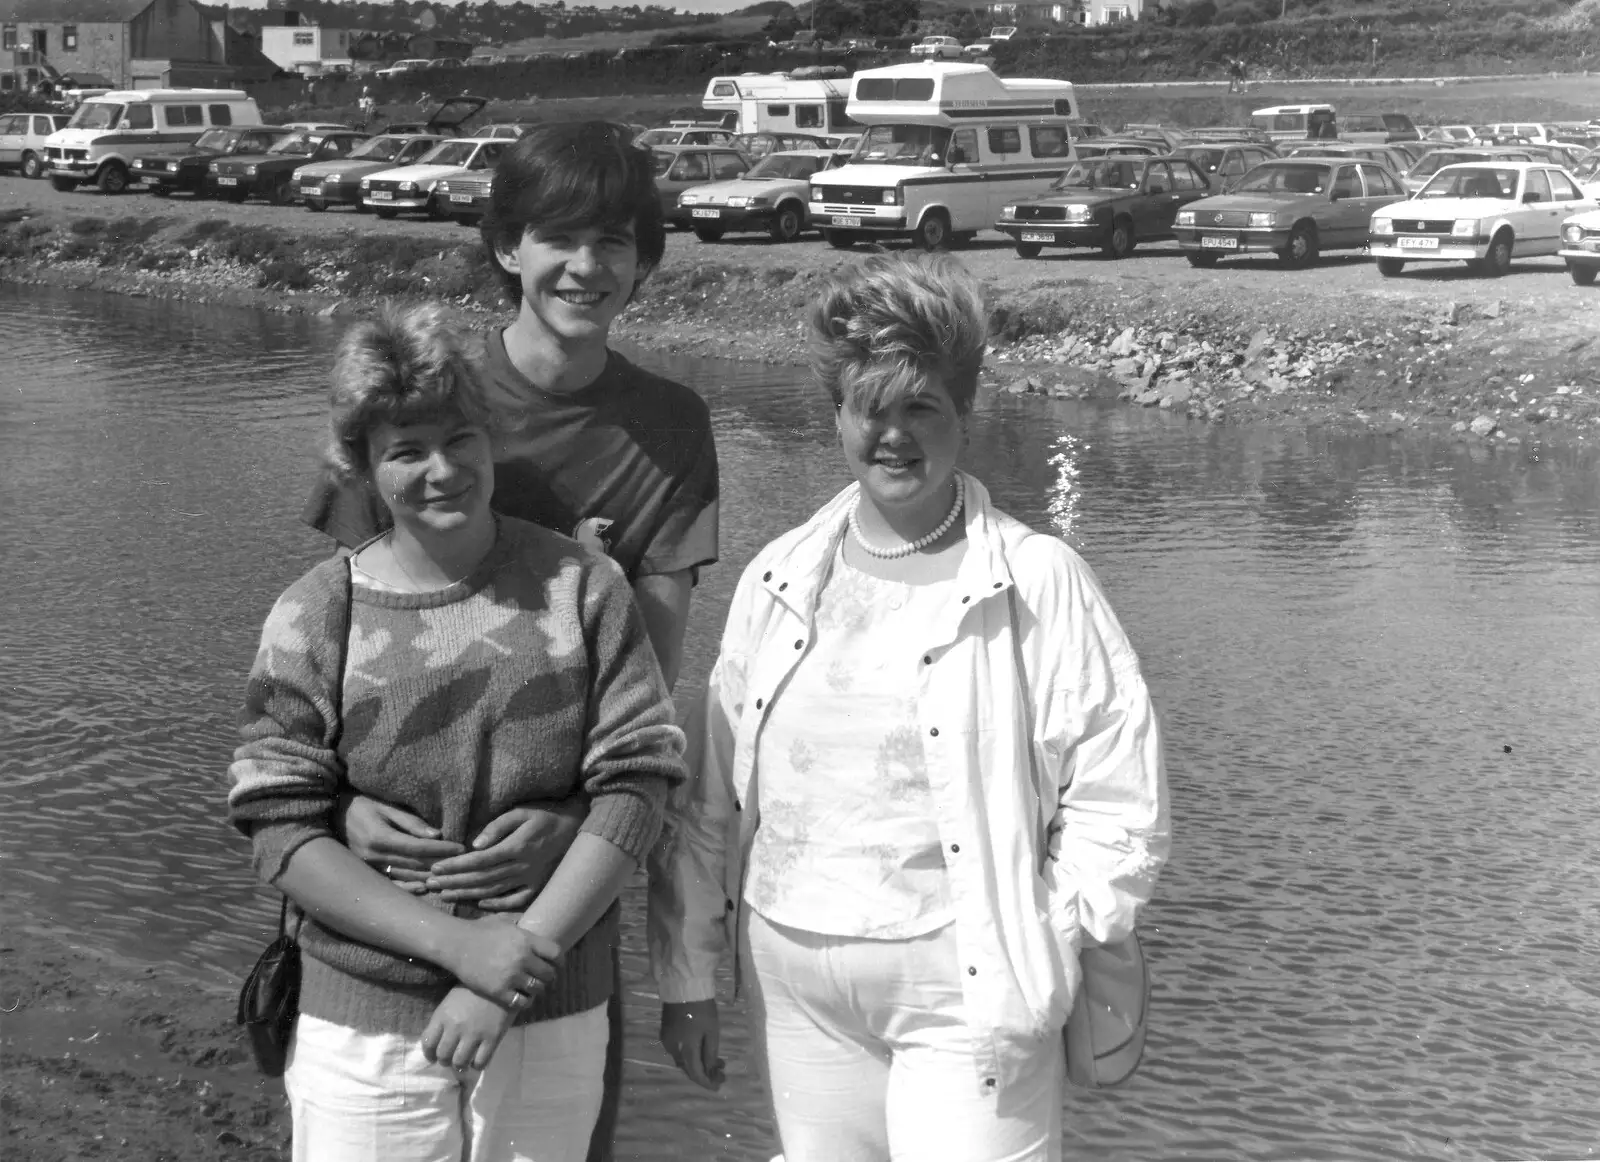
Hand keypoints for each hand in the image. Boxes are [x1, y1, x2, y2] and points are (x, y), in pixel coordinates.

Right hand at [336, 792, 462, 892]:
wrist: (330, 816)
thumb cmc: (361, 807)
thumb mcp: (386, 807)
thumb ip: (411, 822)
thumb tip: (436, 834)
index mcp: (381, 838)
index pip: (419, 848)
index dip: (442, 849)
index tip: (461, 848)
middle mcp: (375, 856)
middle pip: (415, 865)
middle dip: (441, 864)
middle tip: (462, 865)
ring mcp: (370, 868)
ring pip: (406, 877)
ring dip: (429, 878)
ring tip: (450, 878)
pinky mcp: (367, 873)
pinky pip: (390, 884)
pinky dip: (408, 889)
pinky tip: (424, 889)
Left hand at [422, 986, 514, 1071]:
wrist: (501, 981)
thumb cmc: (474, 988)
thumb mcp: (451, 1000)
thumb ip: (442, 1021)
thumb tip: (437, 1041)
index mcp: (443, 1015)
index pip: (428, 1043)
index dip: (429, 1054)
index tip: (434, 1056)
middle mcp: (455, 1027)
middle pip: (443, 1056)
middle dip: (445, 1060)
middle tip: (451, 1058)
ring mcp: (474, 1034)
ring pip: (459, 1062)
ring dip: (460, 1065)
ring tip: (464, 1061)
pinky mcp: (492, 1038)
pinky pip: (480, 1062)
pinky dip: (477, 1064)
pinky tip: (478, 1058)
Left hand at [425, 800, 587, 910]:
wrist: (577, 827)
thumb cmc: (546, 815)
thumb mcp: (522, 812)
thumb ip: (497, 827)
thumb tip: (474, 844)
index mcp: (516, 846)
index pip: (479, 860)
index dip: (455, 866)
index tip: (435, 869)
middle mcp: (522, 866)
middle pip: (481, 878)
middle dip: (453, 882)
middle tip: (430, 885)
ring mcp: (531, 879)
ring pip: (493, 891)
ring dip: (467, 894)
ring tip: (445, 895)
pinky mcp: (538, 886)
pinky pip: (515, 900)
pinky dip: (496, 905)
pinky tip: (479, 904)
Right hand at [447, 920, 558, 1008]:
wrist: (456, 944)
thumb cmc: (480, 930)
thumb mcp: (504, 921)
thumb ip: (521, 924)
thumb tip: (533, 923)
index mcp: (526, 939)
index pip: (556, 953)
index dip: (560, 961)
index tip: (558, 965)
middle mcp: (523, 958)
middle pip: (549, 974)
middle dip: (549, 977)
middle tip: (545, 979)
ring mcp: (511, 975)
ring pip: (537, 989)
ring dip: (537, 990)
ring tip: (533, 989)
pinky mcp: (499, 991)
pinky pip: (521, 1002)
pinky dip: (525, 1002)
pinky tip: (521, 998)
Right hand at [661, 1000, 723, 1090]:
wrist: (684, 987)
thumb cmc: (702, 1009)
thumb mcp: (711, 1032)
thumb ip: (710, 1053)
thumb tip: (710, 1071)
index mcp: (685, 1050)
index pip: (695, 1074)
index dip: (707, 1082)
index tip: (718, 1086)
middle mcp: (673, 1049)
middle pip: (689, 1068)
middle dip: (705, 1072)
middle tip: (721, 1073)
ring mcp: (668, 1040)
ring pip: (684, 1059)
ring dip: (699, 1062)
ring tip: (717, 1062)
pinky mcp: (666, 1032)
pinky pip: (679, 1049)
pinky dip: (691, 1053)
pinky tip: (703, 1050)